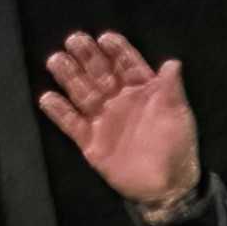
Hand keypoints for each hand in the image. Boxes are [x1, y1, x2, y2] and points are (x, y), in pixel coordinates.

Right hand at [35, 31, 201, 213]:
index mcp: (143, 91)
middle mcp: (119, 100)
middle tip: (74, 40)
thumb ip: (172, 90)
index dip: (117, 51)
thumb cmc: (177, 148)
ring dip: (68, 75)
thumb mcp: (178, 117)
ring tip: (55, 60)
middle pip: (99, 72)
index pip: (127, 65)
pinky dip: (59, 111)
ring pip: (81, 92)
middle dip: (87, 56)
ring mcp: (103, 119)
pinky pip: (70, 123)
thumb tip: (173, 62)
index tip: (105, 38)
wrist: (167, 187)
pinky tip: (48, 97)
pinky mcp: (90, 140)